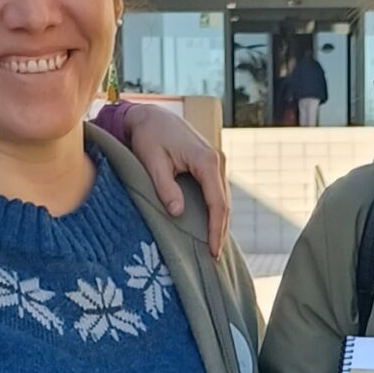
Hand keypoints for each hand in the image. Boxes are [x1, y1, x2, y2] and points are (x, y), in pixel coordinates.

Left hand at [121, 102, 231, 250]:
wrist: (151, 115)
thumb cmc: (149, 136)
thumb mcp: (152, 162)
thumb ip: (165, 187)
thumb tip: (177, 213)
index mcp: (206, 161)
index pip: (217, 203)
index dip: (216, 229)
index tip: (212, 251)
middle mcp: (217, 161)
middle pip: (225, 203)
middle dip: (221, 231)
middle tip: (214, 257)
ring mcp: (215, 162)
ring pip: (222, 198)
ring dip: (220, 222)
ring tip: (213, 247)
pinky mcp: (209, 164)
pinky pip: (216, 192)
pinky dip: (215, 210)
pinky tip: (210, 226)